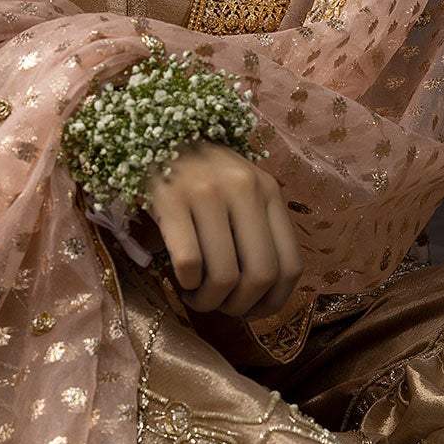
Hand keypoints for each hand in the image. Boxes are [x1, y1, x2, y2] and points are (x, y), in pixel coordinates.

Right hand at [133, 139, 303, 319]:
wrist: (153, 132)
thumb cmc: (200, 172)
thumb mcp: (241, 191)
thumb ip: (257, 229)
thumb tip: (262, 295)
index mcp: (269, 191)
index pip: (291, 266)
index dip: (273, 303)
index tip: (250, 311)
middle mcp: (244, 189)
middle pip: (260, 276)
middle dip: (238, 307)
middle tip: (218, 306)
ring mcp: (207, 192)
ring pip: (224, 276)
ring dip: (208, 301)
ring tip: (194, 295)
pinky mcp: (170, 198)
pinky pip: (188, 263)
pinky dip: (186, 283)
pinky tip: (179, 278)